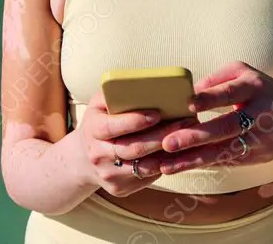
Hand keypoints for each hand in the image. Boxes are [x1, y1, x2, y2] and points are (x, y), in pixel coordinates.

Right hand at [73, 89, 198, 196]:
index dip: (134, 121)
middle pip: (134, 148)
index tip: (157, 113)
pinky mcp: (120, 188)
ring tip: (188, 137)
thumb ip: (117, 92)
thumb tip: (147, 84)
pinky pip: (148, 177)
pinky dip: (166, 165)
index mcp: (92, 129)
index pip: (113, 126)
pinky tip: (180, 152)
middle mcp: (98, 154)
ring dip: (169, 153)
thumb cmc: (100, 121)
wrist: (84, 157)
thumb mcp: (100, 103)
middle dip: (162, 135)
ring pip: (145, 166)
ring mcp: (109, 174)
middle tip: (186, 122)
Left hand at [155, 61, 272, 174]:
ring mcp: (261, 139)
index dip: (211, 98)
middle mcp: (261, 115)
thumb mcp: (244, 73)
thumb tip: (190, 91)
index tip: (189, 103)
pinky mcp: (258, 157)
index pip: (232, 93)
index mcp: (255, 88)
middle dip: (196, 136)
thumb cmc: (260, 90)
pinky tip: (180, 168)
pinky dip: (203, 165)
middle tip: (168, 142)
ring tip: (166, 165)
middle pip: (227, 127)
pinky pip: (227, 161)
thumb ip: (217, 78)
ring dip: (194, 160)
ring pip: (225, 151)